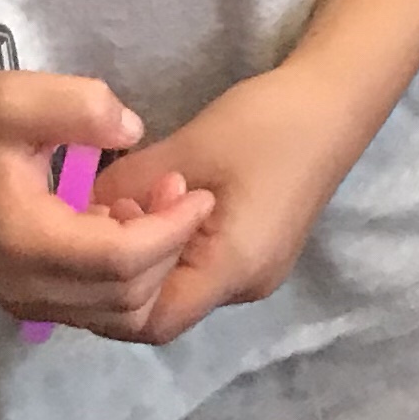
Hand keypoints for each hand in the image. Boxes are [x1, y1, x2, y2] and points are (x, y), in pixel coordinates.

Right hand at [0, 70, 217, 339]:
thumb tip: (133, 129)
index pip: (121, 262)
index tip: (200, 189)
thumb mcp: (19, 96)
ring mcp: (23, 299)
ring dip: (150, 266)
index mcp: (26, 243)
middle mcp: (25, 287)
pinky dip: (125, 275)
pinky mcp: (25, 296)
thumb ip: (82, 107)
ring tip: (157, 205)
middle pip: (124, 296)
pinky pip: (93, 305)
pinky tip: (124, 222)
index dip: (171, 230)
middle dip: (168, 247)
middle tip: (183, 191)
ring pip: (112, 312)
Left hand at [91, 63, 363, 347]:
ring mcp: (256, 270)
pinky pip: (199, 268)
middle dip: (124, 271)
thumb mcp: (188, 148)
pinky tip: (155, 207)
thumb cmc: (267, 122)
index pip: (157, 321)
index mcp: (236, 268)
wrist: (335, 98)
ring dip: (146, 256)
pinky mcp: (257, 250)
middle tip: (100, 218)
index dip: (111, 293)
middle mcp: (248, 284)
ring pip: (181, 288)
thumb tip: (83, 207)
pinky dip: (168, 247)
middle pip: (167, 310)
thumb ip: (130, 184)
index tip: (88, 242)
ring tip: (127, 205)